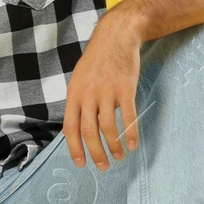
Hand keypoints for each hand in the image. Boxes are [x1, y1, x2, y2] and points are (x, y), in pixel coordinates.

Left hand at [63, 13, 143, 169]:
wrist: (116, 36)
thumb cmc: (97, 60)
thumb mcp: (79, 79)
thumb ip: (77, 102)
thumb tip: (75, 129)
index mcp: (74, 94)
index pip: (70, 128)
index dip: (74, 148)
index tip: (81, 164)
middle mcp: (88, 94)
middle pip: (88, 131)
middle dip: (96, 152)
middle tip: (103, 166)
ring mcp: (107, 91)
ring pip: (108, 127)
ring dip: (114, 145)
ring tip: (120, 156)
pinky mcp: (125, 88)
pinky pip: (128, 116)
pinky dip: (131, 133)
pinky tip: (134, 144)